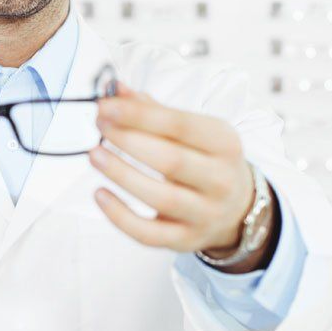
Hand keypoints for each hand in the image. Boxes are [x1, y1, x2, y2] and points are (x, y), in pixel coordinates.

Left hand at [87, 81, 255, 256]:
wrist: (237, 208)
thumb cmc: (205, 160)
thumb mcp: (193, 131)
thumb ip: (153, 111)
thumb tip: (114, 90)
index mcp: (224, 143)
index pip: (180, 125)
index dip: (139, 115)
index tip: (105, 105)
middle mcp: (221, 180)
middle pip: (171, 160)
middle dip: (129, 140)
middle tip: (100, 126)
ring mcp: (205, 214)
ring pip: (161, 197)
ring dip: (121, 174)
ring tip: (94, 154)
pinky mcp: (186, 240)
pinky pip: (149, 234)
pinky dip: (120, 216)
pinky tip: (100, 194)